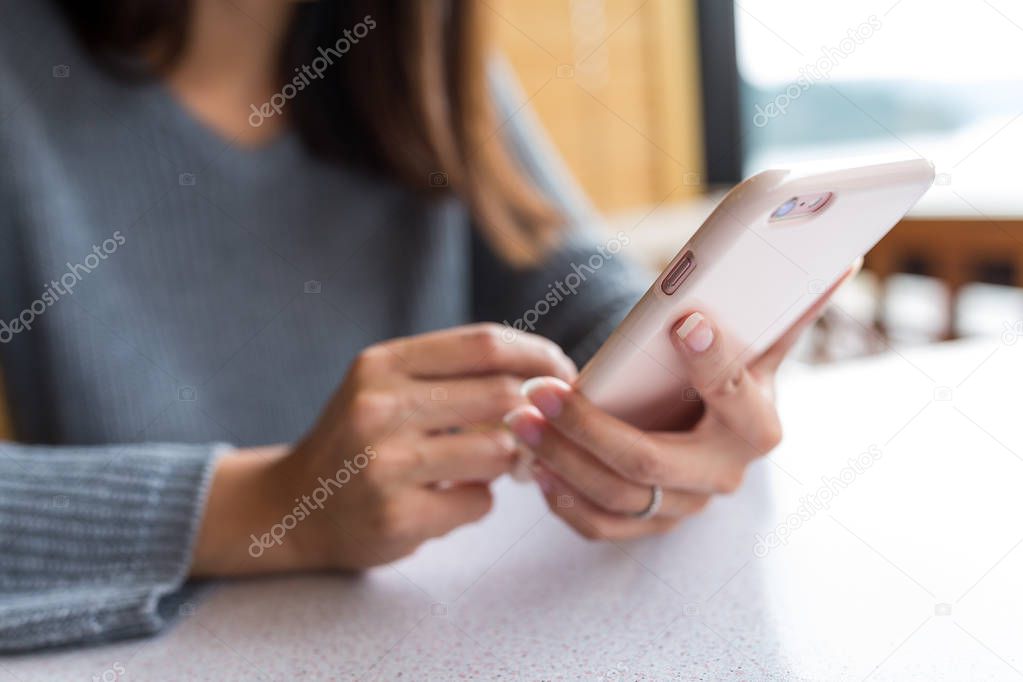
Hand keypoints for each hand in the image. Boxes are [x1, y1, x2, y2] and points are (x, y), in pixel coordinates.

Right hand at [191, 324, 576, 575]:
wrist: (292, 507)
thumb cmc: (357, 440)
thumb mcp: (386, 386)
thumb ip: (451, 373)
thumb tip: (545, 373)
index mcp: (382, 364)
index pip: (484, 343)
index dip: (537, 355)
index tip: (562, 371)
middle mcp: (379, 407)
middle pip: (500, 394)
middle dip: (534, 411)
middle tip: (539, 426)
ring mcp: (385, 464)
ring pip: (498, 450)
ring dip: (505, 461)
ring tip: (483, 466)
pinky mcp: (397, 515)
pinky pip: (479, 504)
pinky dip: (477, 502)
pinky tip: (448, 501)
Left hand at [503, 270, 854, 539]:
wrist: (717, 435)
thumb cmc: (728, 376)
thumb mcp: (756, 345)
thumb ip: (785, 311)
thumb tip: (836, 263)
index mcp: (757, 423)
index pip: (733, 395)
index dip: (711, 358)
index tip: (682, 320)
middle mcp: (723, 474)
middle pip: (648, 460)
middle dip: (585, 427)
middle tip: (538, 390)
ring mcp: (686, 506)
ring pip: (614, 496)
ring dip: (558, 459)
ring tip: (519, 420)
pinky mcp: (653, 524)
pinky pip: (602, 527)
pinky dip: (564, 501)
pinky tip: (535, 467)